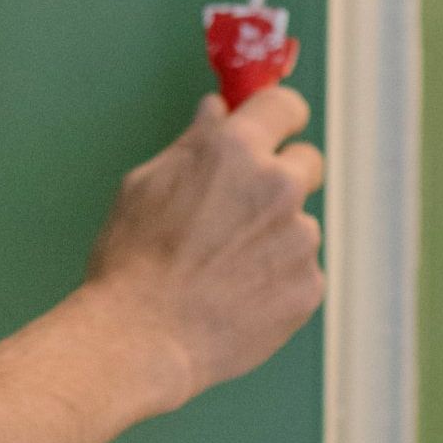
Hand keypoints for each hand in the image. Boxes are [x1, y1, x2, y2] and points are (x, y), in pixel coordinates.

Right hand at [83, 86, 324, 411]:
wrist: (143, 336)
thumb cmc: (133, 256)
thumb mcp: (146, 182)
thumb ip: (194, 142)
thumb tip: (218, 111)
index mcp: (235, 150)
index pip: (285, 106)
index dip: (280, 115)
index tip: (276, 126)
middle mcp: (278, 186)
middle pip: (306, 162)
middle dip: (281, 175)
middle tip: (243, 205)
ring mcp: (299, 239)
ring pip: (299, 223)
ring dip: (274, 235)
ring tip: (226, 267)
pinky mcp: (308, 287)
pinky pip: (299, 270)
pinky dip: (276, 279)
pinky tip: (237, 296)